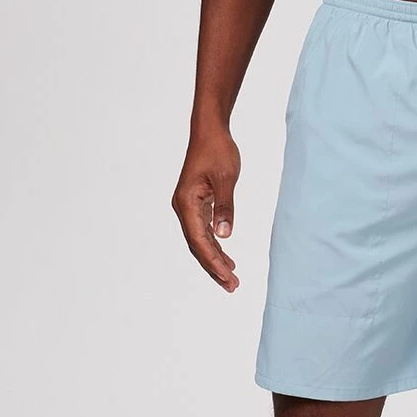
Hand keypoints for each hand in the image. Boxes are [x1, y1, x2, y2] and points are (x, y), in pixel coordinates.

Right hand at [172, 126, 240, 291]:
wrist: (210, 130)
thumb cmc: (217, 150)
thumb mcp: (226, 178)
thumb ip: (225, 207)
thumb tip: (224, 236)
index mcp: (186, 203)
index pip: (199, 241)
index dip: (214, 261)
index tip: (228, 276)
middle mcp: (183, 208)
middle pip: (197, 246)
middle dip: (214, 267)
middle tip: (232, 286)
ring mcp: (189, 206)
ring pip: (200, 240)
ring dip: (214, 258)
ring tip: (231, 276)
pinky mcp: (196, 202)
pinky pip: (203, 229)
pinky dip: (214, 243)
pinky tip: (225, 254)